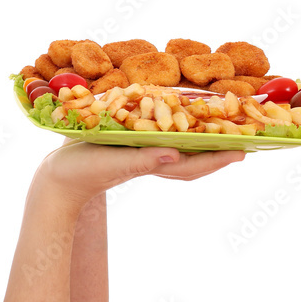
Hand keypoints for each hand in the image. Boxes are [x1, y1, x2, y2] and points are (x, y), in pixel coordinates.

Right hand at [37, 138, 244, 209]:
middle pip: (193, 158)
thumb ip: (144, 159)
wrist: (57, 178)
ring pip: (179, 149)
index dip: (218, 158)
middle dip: (217, 150)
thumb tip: (176, 155)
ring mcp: (140, 155)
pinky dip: (174, 132)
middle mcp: (151, 160)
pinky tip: (177, 123)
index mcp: (151, 164)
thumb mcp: (114, 163)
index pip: (193, 165)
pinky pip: (160, 139)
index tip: (244, 150)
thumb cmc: (84, 171)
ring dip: (200, 141)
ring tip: (220, 130)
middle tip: (244, 138)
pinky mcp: (128, 146)